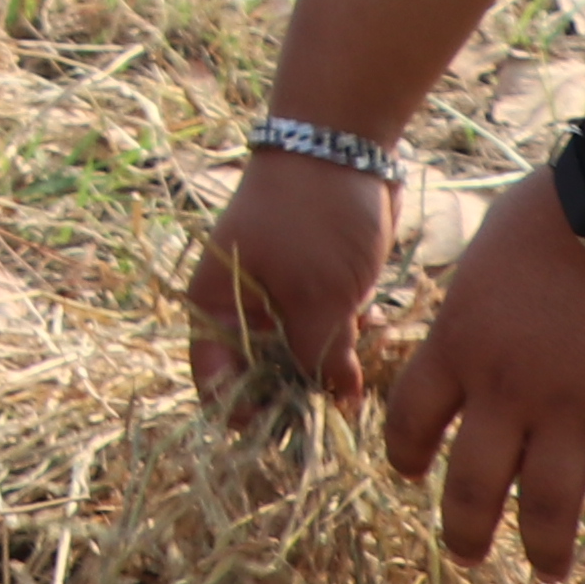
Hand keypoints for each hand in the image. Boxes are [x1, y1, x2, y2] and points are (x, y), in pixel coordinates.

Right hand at [181, 152, 398, 425]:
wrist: (342, 147)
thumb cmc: (312, 219)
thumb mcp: (317, 296)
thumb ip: (317, 357)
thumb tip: (334, 405)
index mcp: (213, 309)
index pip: (215, 382)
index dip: (244, 414)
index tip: (285, 437)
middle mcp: (239, 310)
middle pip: (257, 377)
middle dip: (294, 398)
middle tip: (332, 413)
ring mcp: (278, 300)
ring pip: (297, 359)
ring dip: (326, 372)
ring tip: (357, 378)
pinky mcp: (315, 291)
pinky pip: (325, 336)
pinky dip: (346, 346)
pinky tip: (371, 345)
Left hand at [376, 169, 584, 576]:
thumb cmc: (557, 210)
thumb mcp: (486, 257)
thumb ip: (477, 307)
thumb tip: (480, 323)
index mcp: (457, 345)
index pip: (410, 420)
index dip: (405, 455)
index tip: (410, 476)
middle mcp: (505, 391)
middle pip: (471, 484)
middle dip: (464, 530)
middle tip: (467, 555)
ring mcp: (573, 409)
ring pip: (548, 505)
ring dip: (546, 546)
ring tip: (549, 570)